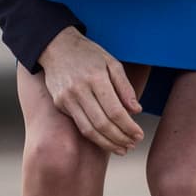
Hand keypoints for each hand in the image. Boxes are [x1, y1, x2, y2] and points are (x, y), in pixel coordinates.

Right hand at [38, 28, 143, 153]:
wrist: (56, 46)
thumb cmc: (89, 54)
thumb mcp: (112, 62)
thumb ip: (125, 87)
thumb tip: (136, 110)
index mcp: (96, 77)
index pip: (115, 111)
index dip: (129, 127)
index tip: (139, 135)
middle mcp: (79, 90)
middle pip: (102, 124)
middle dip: (120, 138)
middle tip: (132, 145)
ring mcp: (67, 98)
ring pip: (89, 130)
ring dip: (108, 143)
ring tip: (122, 149)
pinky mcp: (60, 104)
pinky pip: (80, 125)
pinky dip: (94, 137)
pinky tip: (106, 140)